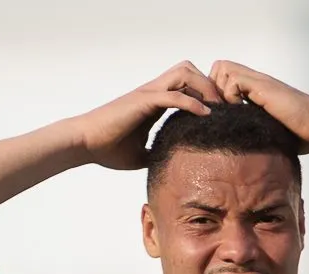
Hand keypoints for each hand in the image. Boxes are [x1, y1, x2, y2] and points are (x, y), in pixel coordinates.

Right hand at [70, 62, 221, 169]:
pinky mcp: (143, 101)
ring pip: (185, 73)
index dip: (205, 95)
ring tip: (217, 109)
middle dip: (210, 85)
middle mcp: (153, 92)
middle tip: (224, 108)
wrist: (84, 143)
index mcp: (154, 102)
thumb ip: (156, 154)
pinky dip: (193, 103)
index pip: (186, 85)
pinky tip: (206, 116)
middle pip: (190, 70)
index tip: (220, 114)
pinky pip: (174, 95)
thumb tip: (170, 168)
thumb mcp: (139, 155)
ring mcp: (148, 94)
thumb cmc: (107, 148)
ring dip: (204, 88)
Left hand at [207, 61, 308, 153]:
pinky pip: (233, 81)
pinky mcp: (263, 87)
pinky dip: (230, 96)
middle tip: (221, 111)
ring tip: (231, 112)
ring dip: (221, 92)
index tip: (221, 113)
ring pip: (222, 69)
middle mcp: (256, 81)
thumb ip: (253, 130)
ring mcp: (260, 82)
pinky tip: (241, 111)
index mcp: (256, 90)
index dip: (217, 92)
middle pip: (219, 68)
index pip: (223, 76)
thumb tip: (237, 149)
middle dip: (214, 89)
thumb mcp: (269, 130)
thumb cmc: (301, 134)